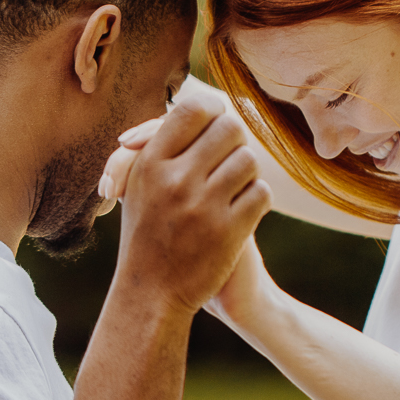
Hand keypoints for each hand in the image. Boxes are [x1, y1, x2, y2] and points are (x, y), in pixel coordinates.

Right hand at [112, 87, 271, 316]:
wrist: (152, 294)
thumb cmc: (147, 233)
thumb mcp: (138, 186)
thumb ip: (160, 145)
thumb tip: (202, 105)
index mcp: (149, 163)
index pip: (193, 108)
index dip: (213, 111)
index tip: (215, 125)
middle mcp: (174, 181)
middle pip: (229, 129)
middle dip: (235, 142)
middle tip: (228, 159)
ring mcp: (202, 207)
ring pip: (249, 160)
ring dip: (247, 174)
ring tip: (234, 188)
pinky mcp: (228, 233)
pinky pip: (261, 194)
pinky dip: (257, 201)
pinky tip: (243, 211)